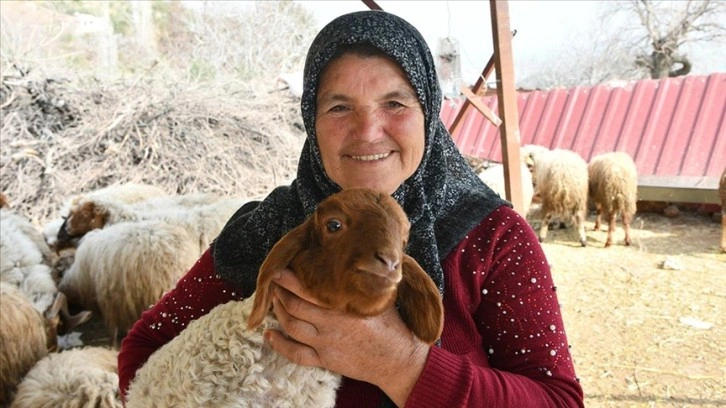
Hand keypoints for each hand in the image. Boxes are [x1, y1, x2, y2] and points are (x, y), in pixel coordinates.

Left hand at [264, 268, 429, 405]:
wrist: (399, 359)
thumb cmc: (391, 325)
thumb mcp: (380, 298)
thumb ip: (362, 282)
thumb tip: (355, 257)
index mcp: (345, 305)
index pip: (308, 289)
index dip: (289, 280)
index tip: (279, 269)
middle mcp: (332, 324)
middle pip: (294, 306)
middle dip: (280, 293)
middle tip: (275, 283)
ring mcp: (326, 344)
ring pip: (291, 327)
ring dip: (278, 313)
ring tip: (274, 301)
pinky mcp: (326, 360)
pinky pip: (296, 354)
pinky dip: (280, 344)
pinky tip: (270, 334)